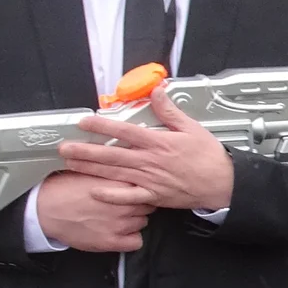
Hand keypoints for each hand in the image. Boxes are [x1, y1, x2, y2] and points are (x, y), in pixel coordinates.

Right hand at [35, 170, 154, 251]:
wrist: (46, 209)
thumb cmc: (65, 188)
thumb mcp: (91, 171)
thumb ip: (112, 170)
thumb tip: (127, 166)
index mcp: (119, 183)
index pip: (145, 185)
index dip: (140, 188)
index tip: (134, 190)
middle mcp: (123, 203)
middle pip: (148, 204)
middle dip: (138, 204)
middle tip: (124, 204)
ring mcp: (119, 224)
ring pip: (143, 222)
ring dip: (134, 220)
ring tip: (118, 218)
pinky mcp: (112, 241)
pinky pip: (136, 242)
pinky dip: (131, 239)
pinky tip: (120, 233)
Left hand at [56, 88, 236, 209]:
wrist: (222, 184)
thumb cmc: (209, 157)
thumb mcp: (192, 127)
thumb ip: (170, 110)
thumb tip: (157, 91)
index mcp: (158, 142)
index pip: (123, 130)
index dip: (101, 125)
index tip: (84, 121)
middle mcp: (149, 161)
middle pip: (111, 153)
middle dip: (85, 150)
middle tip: (64, 148)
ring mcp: (149, 180)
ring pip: (114, 173)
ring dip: (90, 168)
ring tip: (71, 164)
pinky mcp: (153, 196)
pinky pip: (128, 197)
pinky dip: (111, 195)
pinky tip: (94, 191)